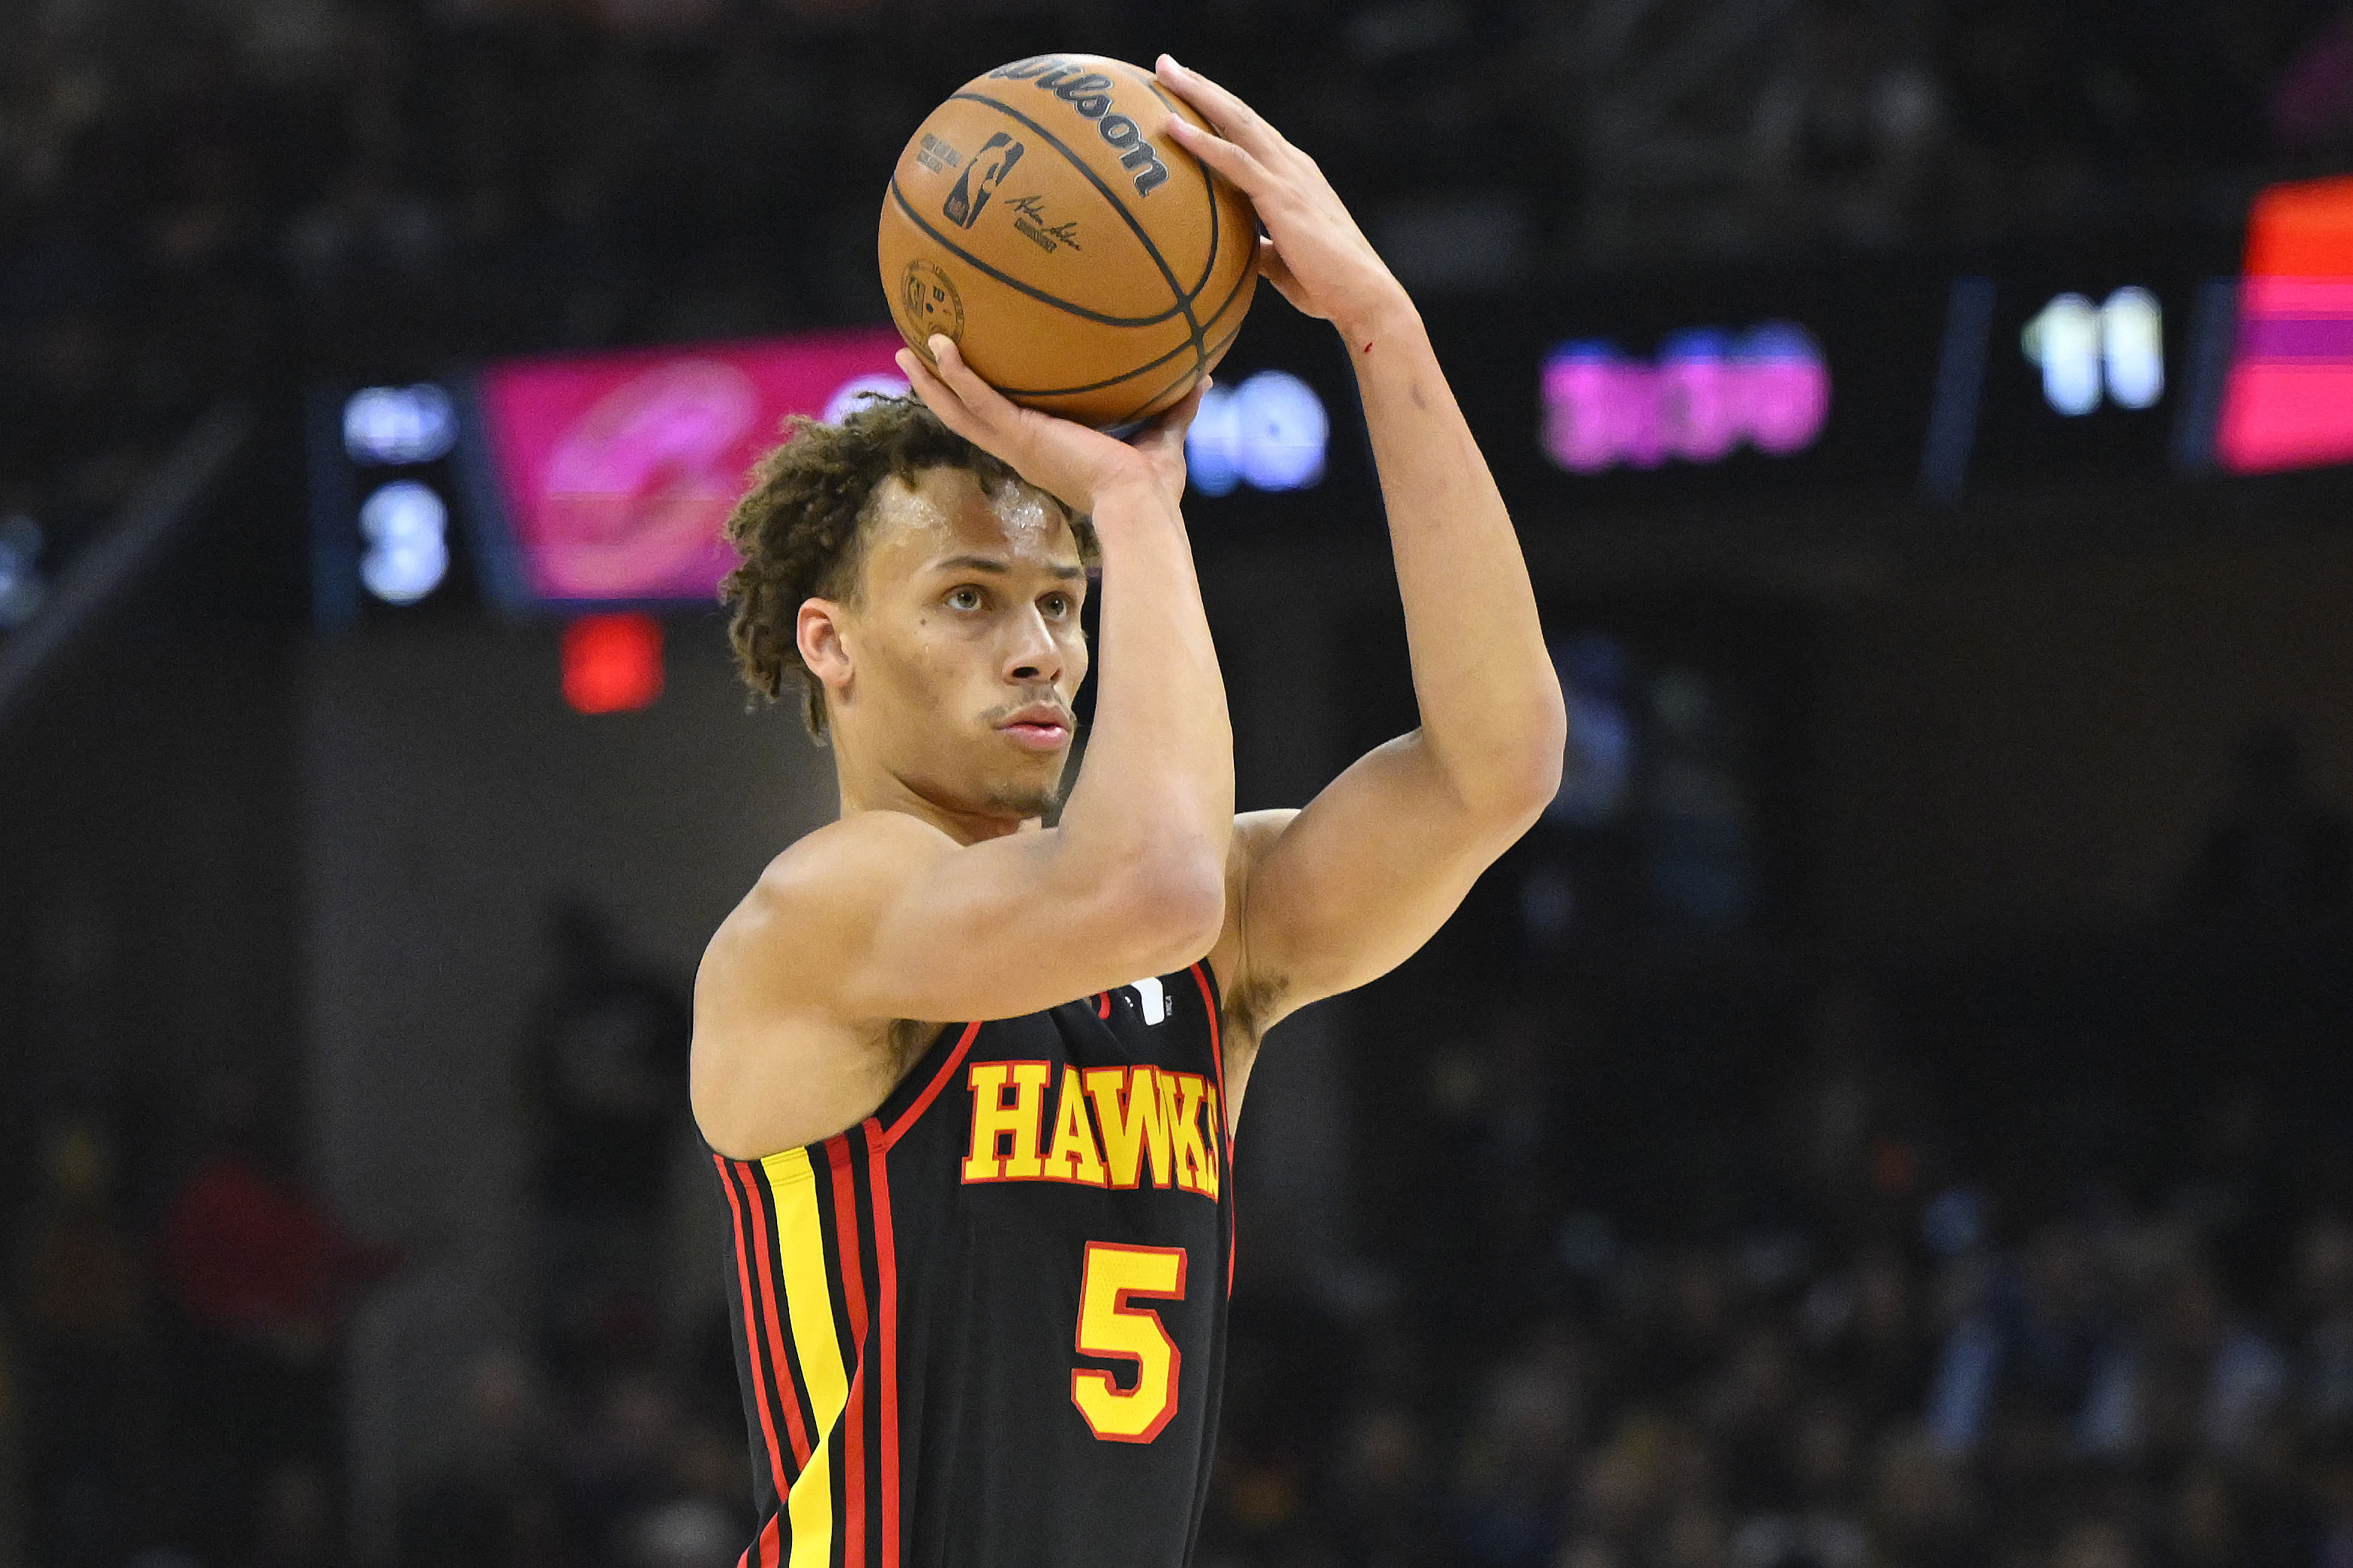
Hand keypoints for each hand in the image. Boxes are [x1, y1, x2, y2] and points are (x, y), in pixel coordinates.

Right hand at [895, 335, 1205, 517]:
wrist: (1139, 503)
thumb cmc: (1151, 487)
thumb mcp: (1163, 435)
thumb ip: (1176, 407)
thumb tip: (1203, 375)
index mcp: (1045, 451)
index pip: (1003, 426)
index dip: (981, 406)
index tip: (967, 383)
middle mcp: (1022, 450)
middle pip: (966, 418)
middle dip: (939, 391)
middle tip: (915, 362)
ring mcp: (1016, 444)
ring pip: (959, 411)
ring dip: (931, 381)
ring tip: (906, 351)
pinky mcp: (1020, 435)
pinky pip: (979, 400)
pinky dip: (958, 374)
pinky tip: (939, 346)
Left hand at [1155, 56, 1410, 345]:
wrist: (1363, 296)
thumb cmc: (1328, 286)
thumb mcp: (1284, 263)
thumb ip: (1260, 249)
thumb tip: (1240, 252)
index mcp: (1293, 176)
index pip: (1250, 132)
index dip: (1218, 109)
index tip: (1187, 91)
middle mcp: (1291, 165)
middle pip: (1238, 114)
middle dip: (1201, 86)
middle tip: (1166, 64)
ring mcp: (1287, 176)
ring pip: (1235, 122)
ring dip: (1198, 94)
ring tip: (1164, 72)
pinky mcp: (1280, 197)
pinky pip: (1233, 161)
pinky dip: (1201, 141)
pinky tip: (1172, 127)